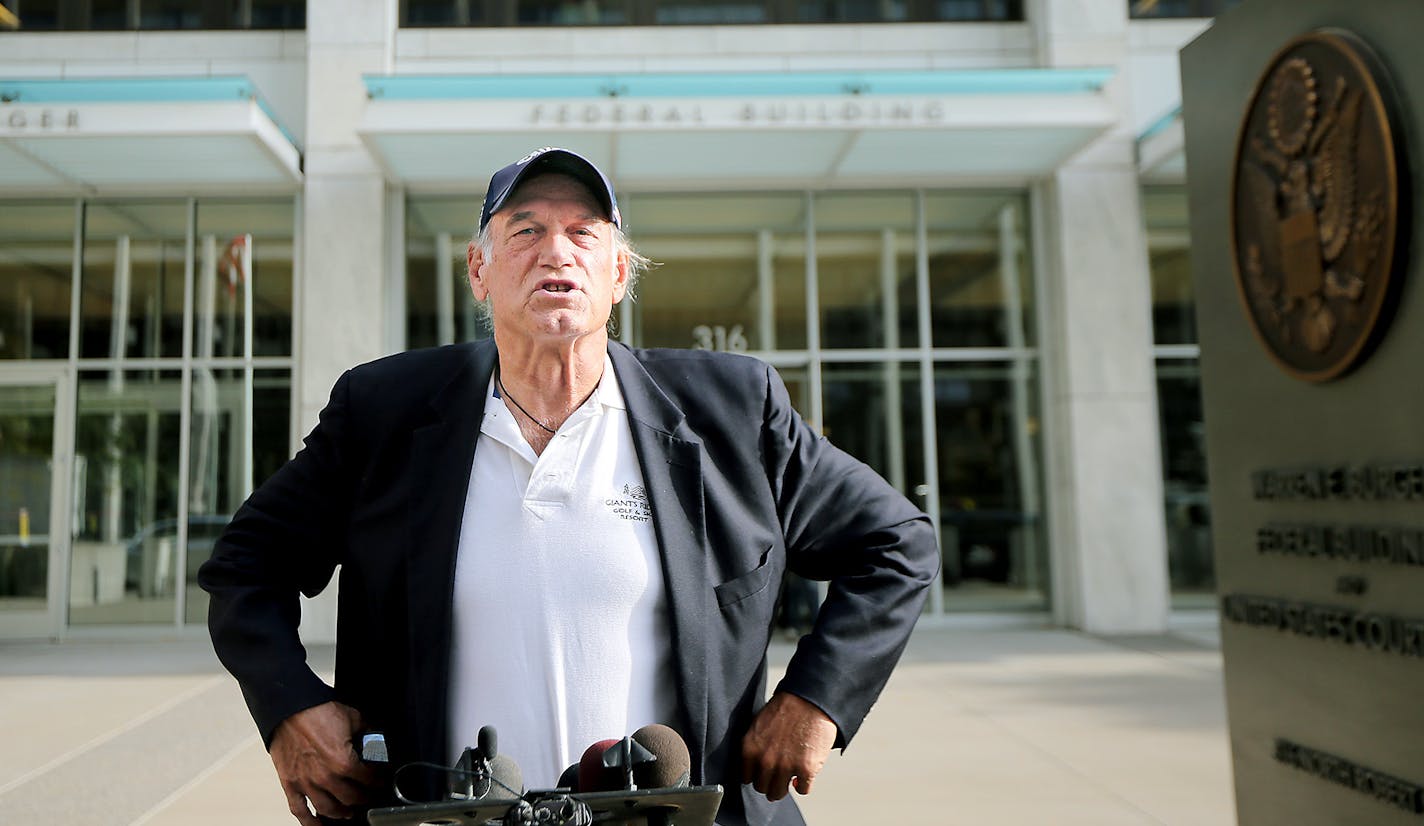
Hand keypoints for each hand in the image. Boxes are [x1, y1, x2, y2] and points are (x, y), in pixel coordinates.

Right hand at [269, 701, 378, 824]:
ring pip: (328, 809)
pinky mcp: (290, 783)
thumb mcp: (354, 718)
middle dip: (363, 799)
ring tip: (348, 812)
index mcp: (343, 762)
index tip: (381, 782)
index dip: (378, 782)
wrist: (289, 707)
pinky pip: (299, 810)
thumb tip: (376, 739)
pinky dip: (309, 822)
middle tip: (368, 798)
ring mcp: (306, 783)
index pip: (368, 781)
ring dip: (341, 813)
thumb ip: (368, 732)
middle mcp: (325, 777)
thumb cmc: (318, 710)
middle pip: (351, 799)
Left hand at [741, 691, 837, 801]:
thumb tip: (757, 764)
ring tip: (789, 778)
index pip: (746, 777)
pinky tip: (804, 776)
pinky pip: (802, 790)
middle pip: (762, 788)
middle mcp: (765, 760)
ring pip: (778, 792)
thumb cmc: (787, 708)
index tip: (762, 774)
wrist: (810, 700)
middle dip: (769, 783)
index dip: (756, 776)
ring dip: (784, 787)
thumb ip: (756, 747)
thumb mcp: (759, 725)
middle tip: (777, 777)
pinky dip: (803, 785)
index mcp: (750, 748)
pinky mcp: (805, 770)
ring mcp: (785, 767)